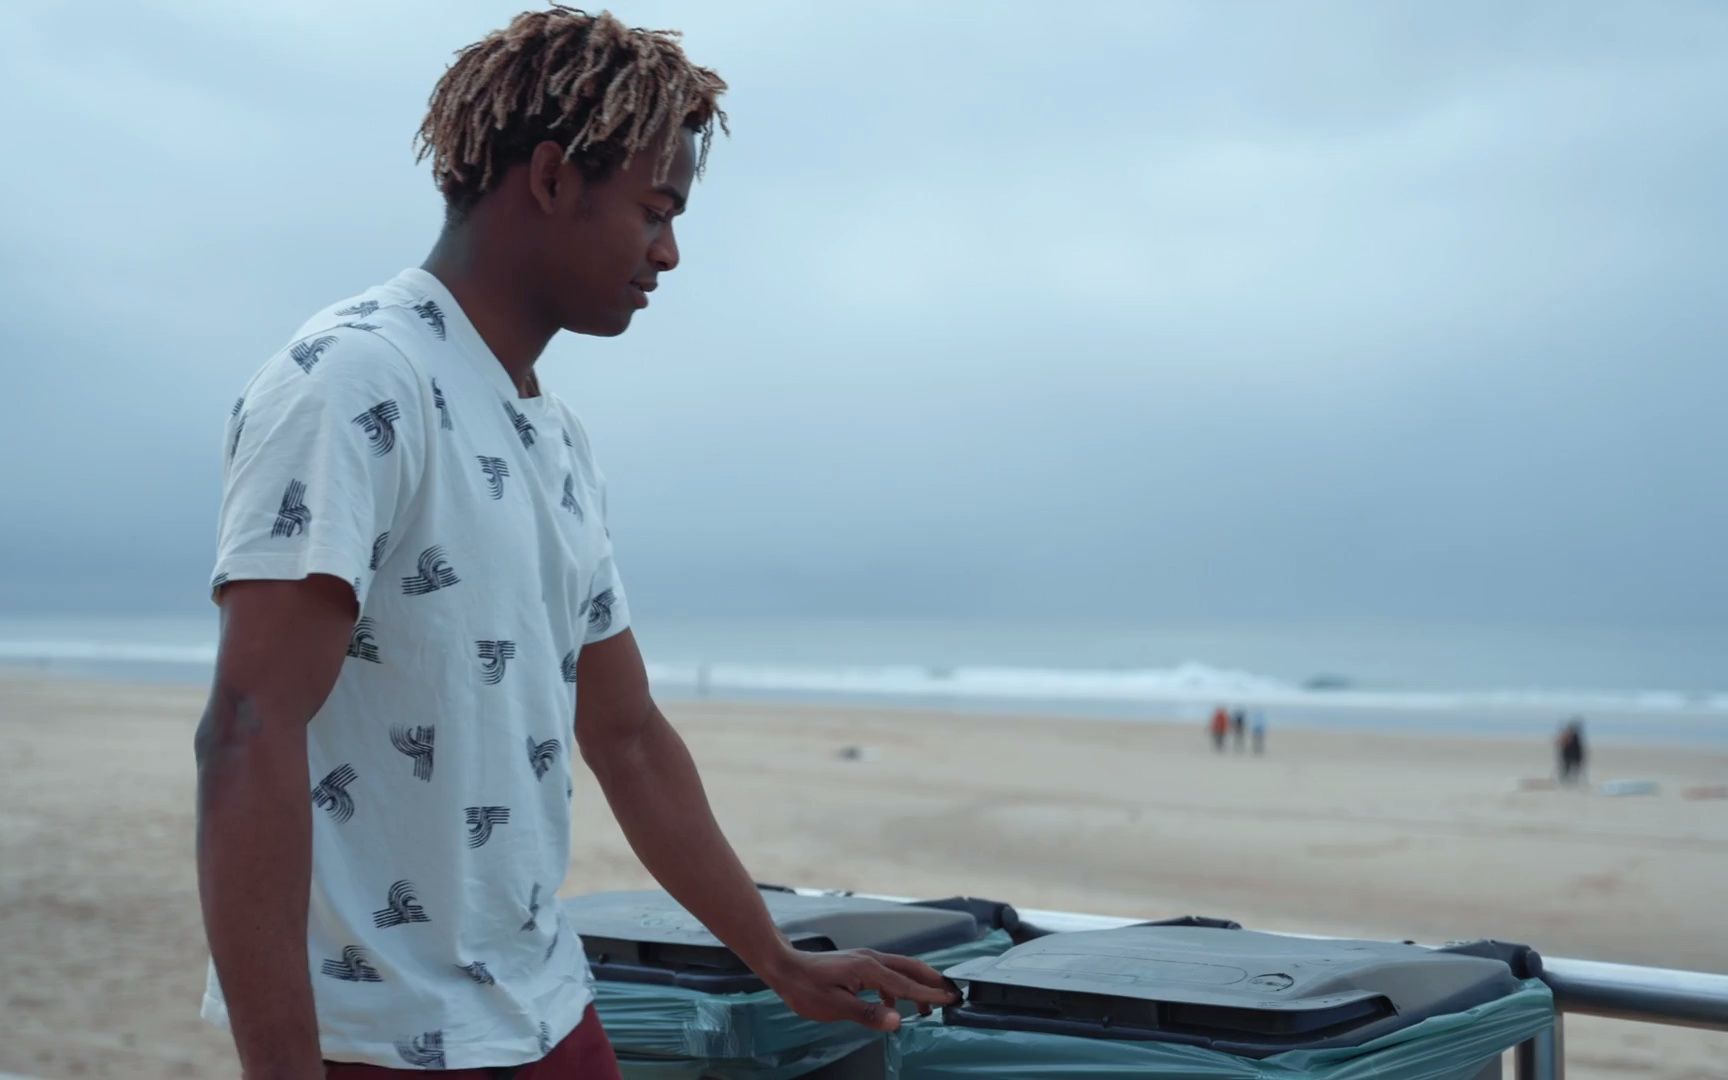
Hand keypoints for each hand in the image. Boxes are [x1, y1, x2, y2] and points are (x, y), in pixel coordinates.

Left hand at [762, 947, 959, 1030]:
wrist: (783, 966)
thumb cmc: (805, 987)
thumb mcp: (835, 1006)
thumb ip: (868, 1013)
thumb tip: (897, 1020)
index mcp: (869, 969)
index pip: (907, 984)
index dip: (930, 994)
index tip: (950, 999)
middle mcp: (871, 959)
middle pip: (911, 968)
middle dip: (932, 981)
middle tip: (950, 994)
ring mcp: (864, 959)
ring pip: (900, 969)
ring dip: (916, 984)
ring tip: (926, 1005)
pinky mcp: (857, 963)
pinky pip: (887, 973)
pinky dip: (897, 987)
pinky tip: (891, 1004)